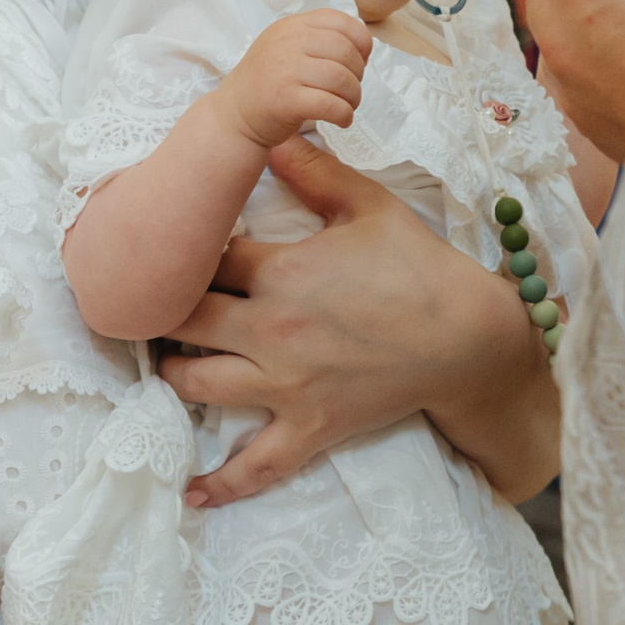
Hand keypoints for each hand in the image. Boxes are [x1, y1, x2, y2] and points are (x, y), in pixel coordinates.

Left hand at [161, 139, 556, 508]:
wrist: (468, 337)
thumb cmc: (418, 265)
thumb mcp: (367, 204)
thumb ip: (312, 170)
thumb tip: (270, 133)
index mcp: (282, 271)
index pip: (204, 257)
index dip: (186, 247)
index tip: (178, 241)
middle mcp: (272, 330)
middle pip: (183, 321)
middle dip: (162, 310)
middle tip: (155, 302)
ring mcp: (287, 386)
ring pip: (196, 385)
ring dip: (172, 373)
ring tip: (169, 360)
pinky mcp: (310, 427)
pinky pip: (256, 466)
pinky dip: (221, 482)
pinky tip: (190, 491)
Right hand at [213, 9, 370, 149]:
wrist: (233, 116)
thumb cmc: (267, 83)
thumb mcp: (286, 47)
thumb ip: (317, 39)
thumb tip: (363, 44)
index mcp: (291, 26)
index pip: (340, 21)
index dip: (361, 41)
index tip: (360, 60)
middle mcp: (287, 43)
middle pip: (345, 51)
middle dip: (358, 73)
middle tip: (351, 89)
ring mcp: (285, 70)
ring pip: (341, 79)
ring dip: (354, 96)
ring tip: (348, 105)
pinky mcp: (285, 100)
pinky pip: (331, 105)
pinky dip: (345, 114)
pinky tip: (342, 120)